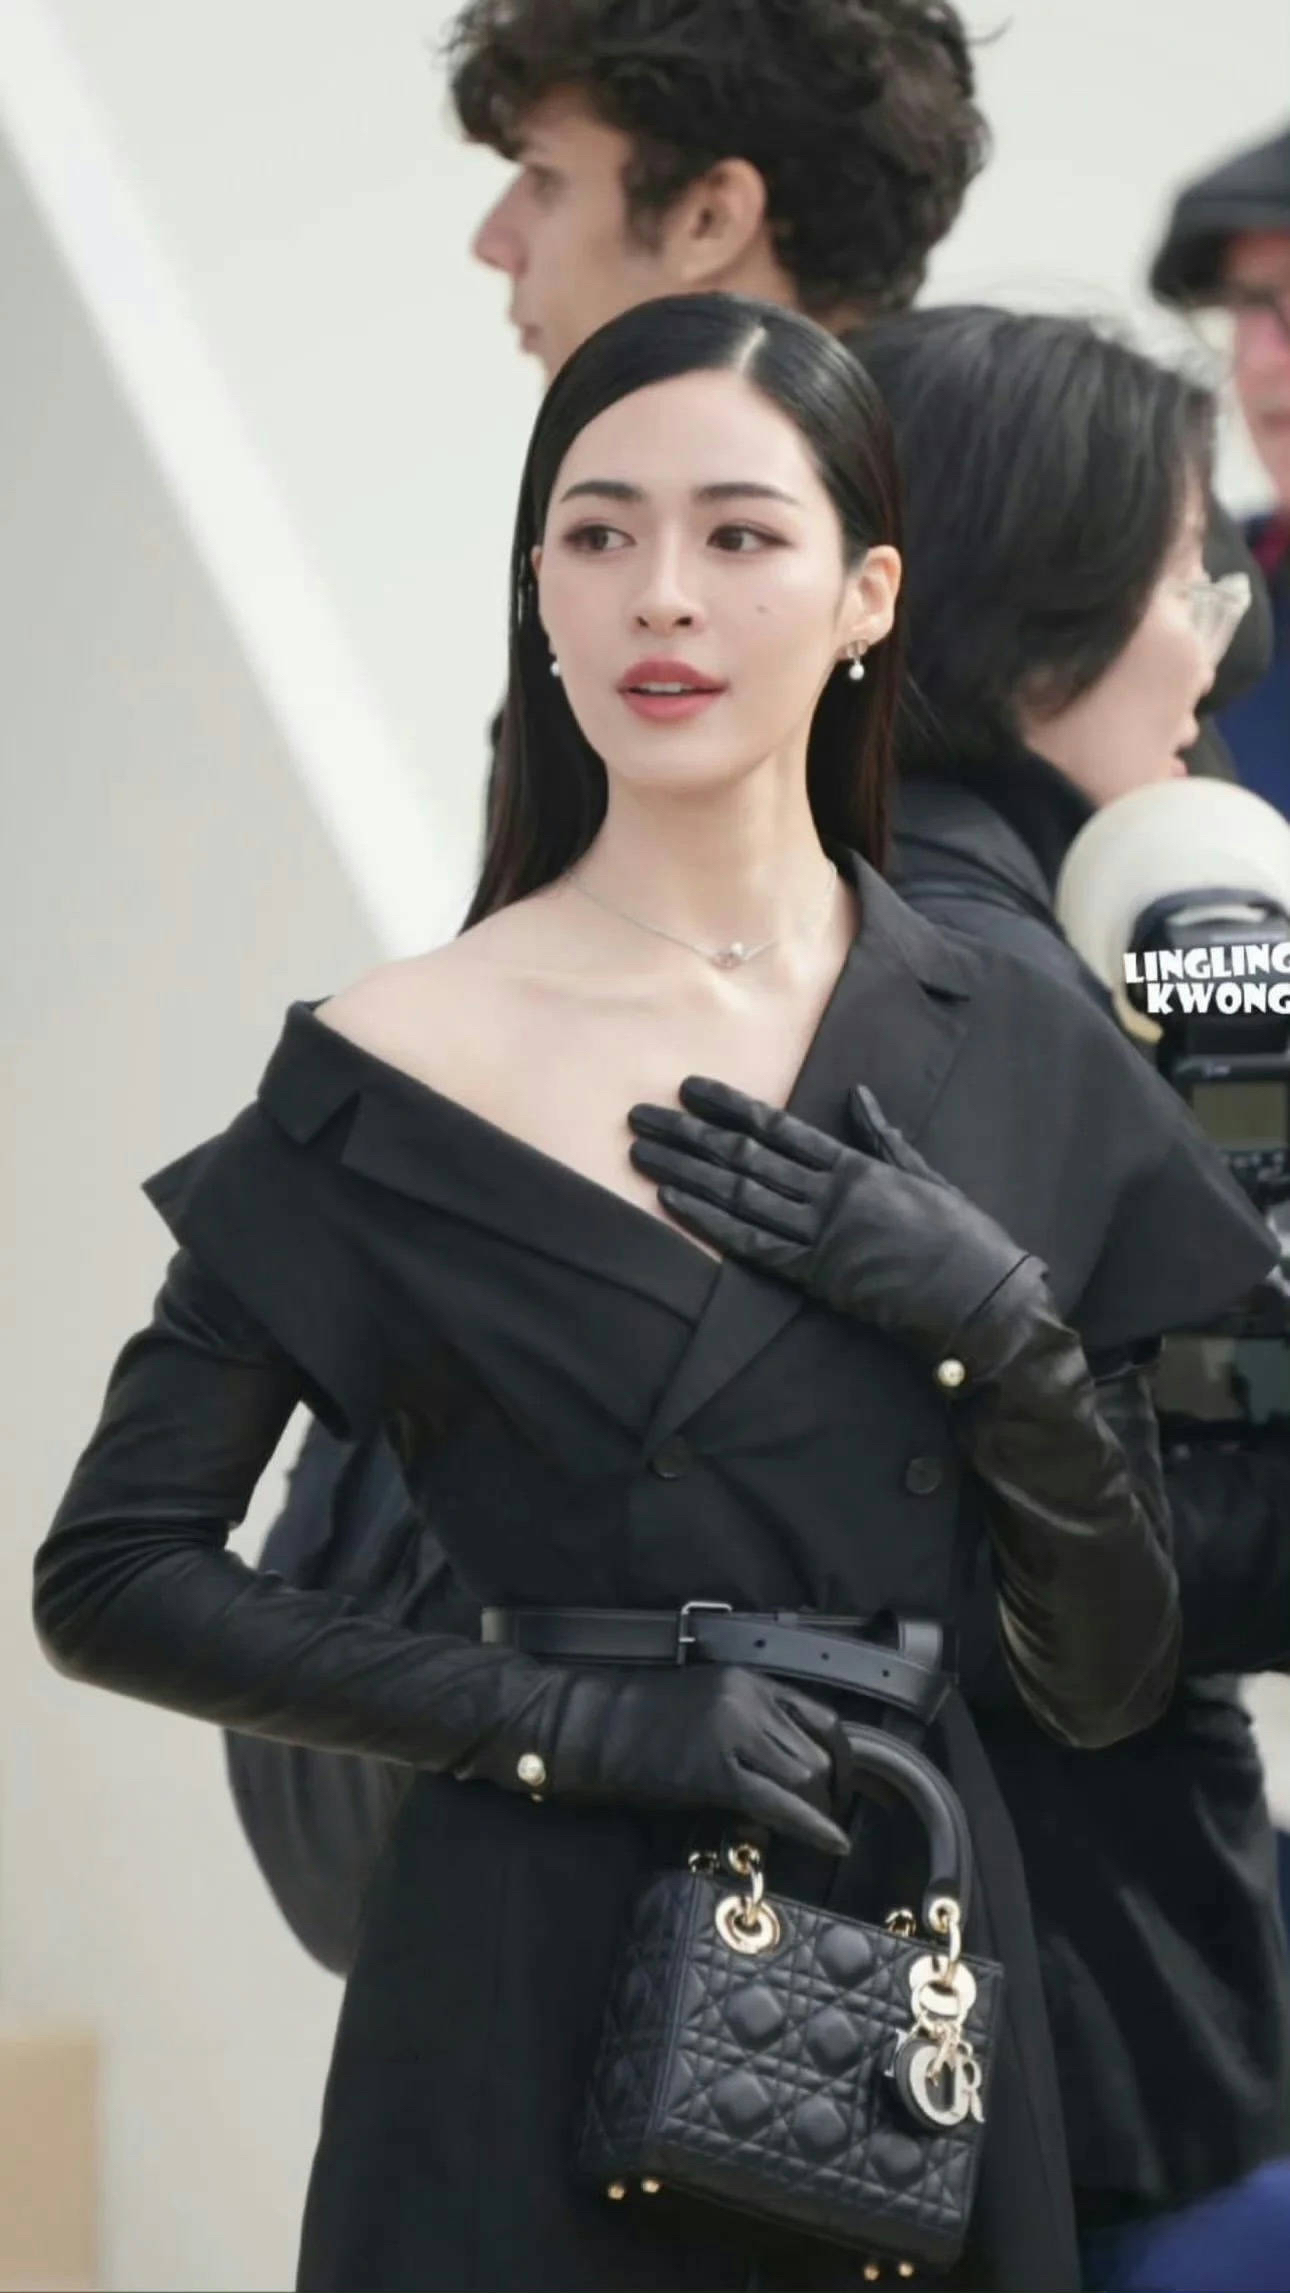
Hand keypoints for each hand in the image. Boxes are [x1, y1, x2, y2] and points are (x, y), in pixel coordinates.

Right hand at [457, 1659, 854, 1854]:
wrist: (585, 1724)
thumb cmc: (632, 1719)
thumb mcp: (701, 1706)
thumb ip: (747, 1725)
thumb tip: (786, 1768)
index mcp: (745, 1680)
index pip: (820, 1716)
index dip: (842, 1757)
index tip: (847, 1783)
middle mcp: (747, 1698)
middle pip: (818, 1751)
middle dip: (831, 1789)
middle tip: (830, 1816)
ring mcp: (732, 1730)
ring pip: (805, 1776)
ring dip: (817, 1808)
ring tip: (814, 1829)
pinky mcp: (715, 1768)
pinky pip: (779, 1802)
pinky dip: (812, 1826)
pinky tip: (832, 1843)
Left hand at [629, 1077, 1049, 1382]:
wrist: (979, 1298)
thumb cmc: (961, 1237)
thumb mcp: (923, 1174)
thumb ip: (882, 1137)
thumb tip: (857, 1094)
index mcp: (854, 1165)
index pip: (777, 1127)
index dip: (728, 1106)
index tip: (688, 1088)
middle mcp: (829, 1193)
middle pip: (744, 1157)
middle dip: (687, 1136)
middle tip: (641, 1117)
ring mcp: (820, 1234)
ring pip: (738, 1196)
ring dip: (685, 1174)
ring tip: (641, 1154)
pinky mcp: (815, 1276)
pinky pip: (751, 1244)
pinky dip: (710, 1222)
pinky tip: (674, 1203)